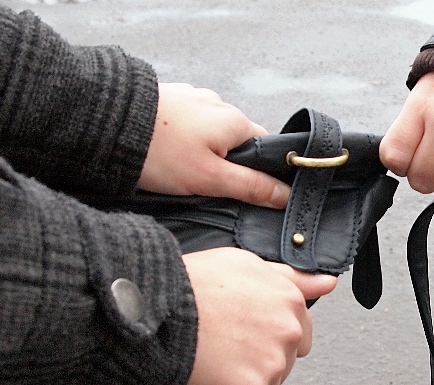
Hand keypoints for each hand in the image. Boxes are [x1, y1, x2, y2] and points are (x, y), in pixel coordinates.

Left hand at [139, 83, 290, 206]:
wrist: (105, 123)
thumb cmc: (160, 153)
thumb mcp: (212, 178)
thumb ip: (251, 187)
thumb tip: (285, 195)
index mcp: (235, 121)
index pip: (265, 147)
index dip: (261, 172)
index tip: (247, 192)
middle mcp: (218, 103)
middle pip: (237, 141)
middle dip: (227, 164)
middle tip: (207, 186)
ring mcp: (192, 98)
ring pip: (211, 132)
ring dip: (204, 151)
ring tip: (180, 170)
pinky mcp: (168, 99)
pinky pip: (188, 124)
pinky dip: (183, 140)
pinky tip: (167, 153)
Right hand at [179, 248, 336, 384]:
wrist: (154, 310)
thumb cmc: (191, 285)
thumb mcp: (245, 264)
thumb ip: (292, 277)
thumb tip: (327, 283)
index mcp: (290, 302)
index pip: (299, 332)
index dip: (268, 335)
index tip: (245, 334)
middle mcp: (288, 335)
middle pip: (284, 363)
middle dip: (260, 361)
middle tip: (224, 347)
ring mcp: (271, 367)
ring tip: (212, 362)